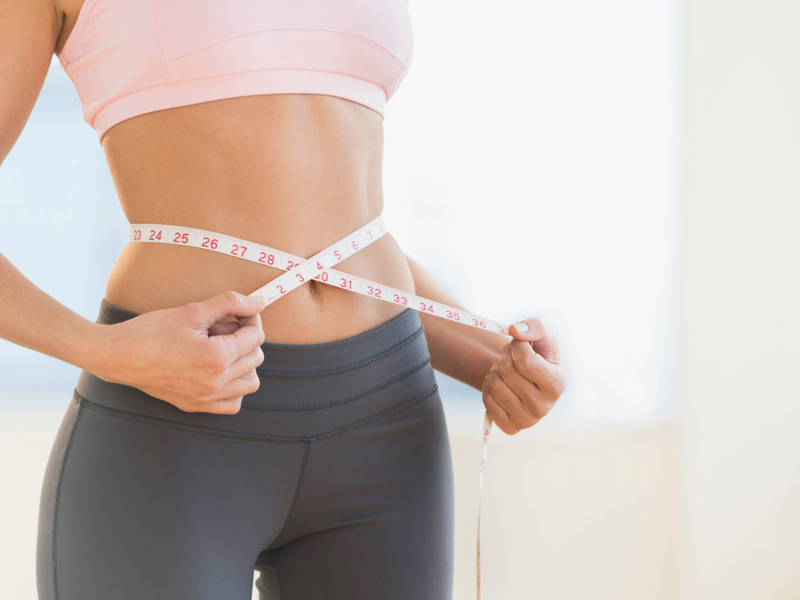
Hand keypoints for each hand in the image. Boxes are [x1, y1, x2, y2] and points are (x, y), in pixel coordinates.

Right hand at [90, 291, 267, 413]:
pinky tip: (218, 370)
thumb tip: (259, 302)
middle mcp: (215, 383)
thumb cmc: (151, 331)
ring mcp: (206, 398)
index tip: (238, 312)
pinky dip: (234, 387)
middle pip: (256, 358)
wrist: (118, 355)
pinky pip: (233, 403)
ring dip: (244, 363)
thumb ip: (231, 303)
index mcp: (216, 358)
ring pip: (250, 382)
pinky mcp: (196, 406)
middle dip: (245, 338)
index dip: (250, 319)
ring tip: (220, 349)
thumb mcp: (193, 311)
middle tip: (220, 328)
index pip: (256, 337)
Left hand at [481, 317, 566, 434]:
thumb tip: (515, 330)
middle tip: (512, 358)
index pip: (524, 361)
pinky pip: (486, 399)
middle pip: (507, 371)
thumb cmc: (538, 355)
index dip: (516, 346)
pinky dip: (488, 387)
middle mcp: (544, 407)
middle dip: (505, 357)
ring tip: (507, 372)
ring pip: (494, 383)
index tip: (520, 344)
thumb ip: (533, 327)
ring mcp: (527, 420)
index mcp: (557, 384)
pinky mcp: (510, 427)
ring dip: (495, 371)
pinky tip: (502, 386)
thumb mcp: (542, 336)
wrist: (527, 380)